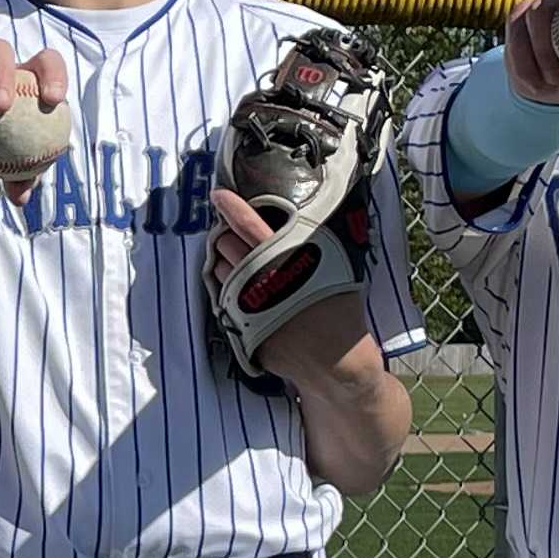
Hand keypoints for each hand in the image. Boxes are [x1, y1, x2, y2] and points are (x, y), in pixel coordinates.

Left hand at [209, 185, 377, 387]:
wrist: (333, 362)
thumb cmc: (339, 312)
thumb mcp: (334, 268)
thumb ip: (312, 243)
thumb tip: (302, 219)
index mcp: (285, 260)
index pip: (248, 225)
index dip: (230, 207)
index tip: (218, 195)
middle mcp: (259, 280)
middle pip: (226, 245)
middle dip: (227, 235)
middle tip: (235, 234)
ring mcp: (245, 304)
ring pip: (219, 271)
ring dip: (225, 263)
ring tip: (242, 264)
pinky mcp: (238, 325)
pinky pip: (222, 299)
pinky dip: (228, 289)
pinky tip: (243, 290)